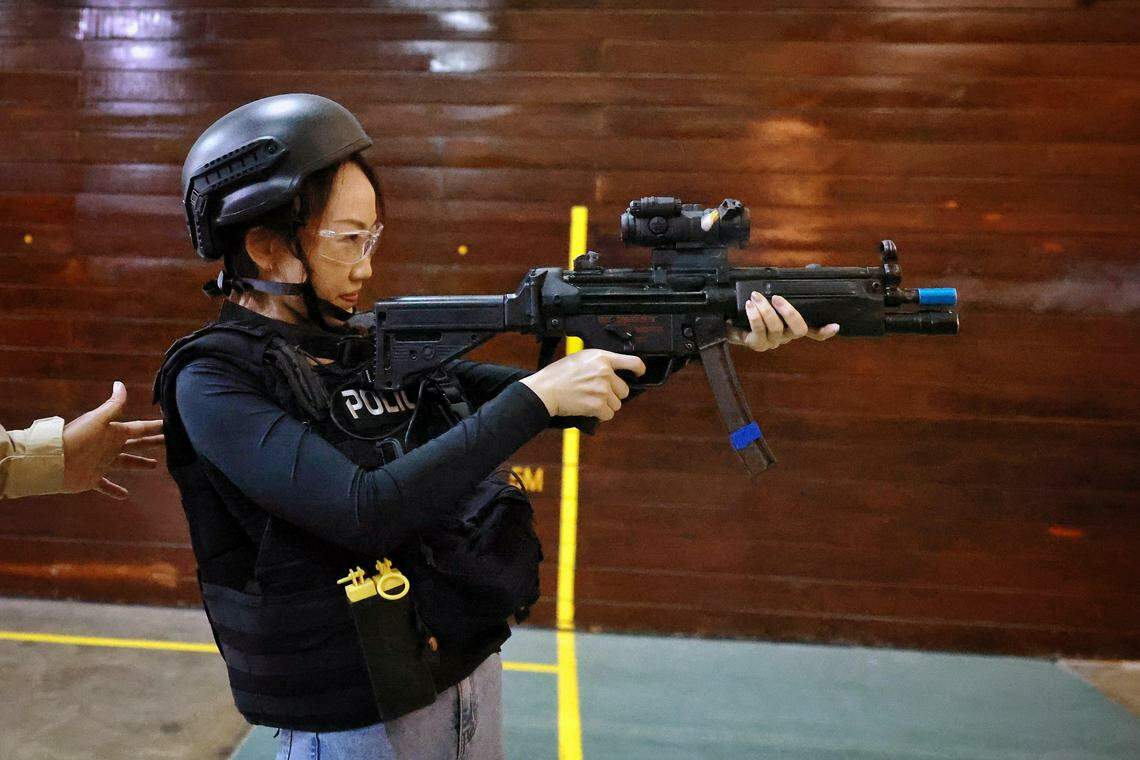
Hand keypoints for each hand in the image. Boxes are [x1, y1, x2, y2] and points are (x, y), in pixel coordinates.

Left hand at [62, 381, 165, 499]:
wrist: (53, 460)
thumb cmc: (77, 438)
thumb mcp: (98, 419)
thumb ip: (113, 405)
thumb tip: (120, 384)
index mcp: (114, 432)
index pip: (140, 428)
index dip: (155, 427)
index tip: (170, 425)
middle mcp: (111, 446)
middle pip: (137, 444)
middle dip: (153, 443)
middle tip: (171, 443)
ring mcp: (103, 462)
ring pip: (126, 463)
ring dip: (140, 464)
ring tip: (155, 465)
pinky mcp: (93, 477)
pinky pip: (106, 484)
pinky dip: (114, 490)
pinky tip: (125, 496)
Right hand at [518, 349, 646, 421]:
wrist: (546, 390)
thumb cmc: (559, 374)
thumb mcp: (581, 358)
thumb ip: (600, 362)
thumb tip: (615, 370)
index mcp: (602, 358)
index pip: (632, 362)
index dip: (639, 369)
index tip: (639, 374)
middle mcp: (605, 372)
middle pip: (624, 390)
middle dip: (613, 394)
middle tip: (597, 393)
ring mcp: (602, 389)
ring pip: (617, 404)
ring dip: (606, 405)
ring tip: (589, 400)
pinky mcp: (597, 405)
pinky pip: (608, 414)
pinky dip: (600, 415)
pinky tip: (588, 408)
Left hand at [726, 292, 839, 351]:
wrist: (728, 322)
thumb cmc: (752, 308)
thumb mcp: (769, 298)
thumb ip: (785, 289)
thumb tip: (807, 271)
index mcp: (792, 326)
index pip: (814, 333)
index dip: (825, 331)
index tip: (835, 325)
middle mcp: (786, 337)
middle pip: (798, 330)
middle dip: (789, 312)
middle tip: (777, 297)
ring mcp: (772, 342)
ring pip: (777, 328)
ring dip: (766, 310)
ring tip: (756, 297)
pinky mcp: (757, 344)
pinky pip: (759, 331)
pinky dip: (755, 317)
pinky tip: (750, 306)